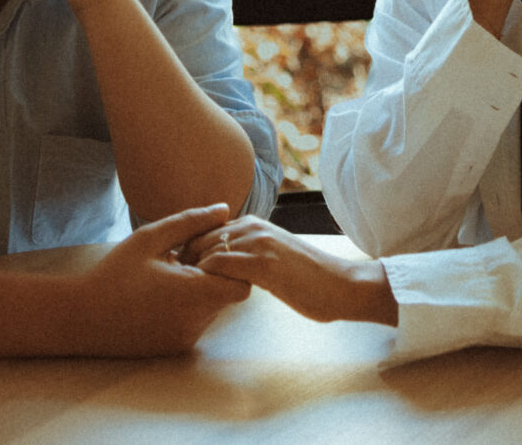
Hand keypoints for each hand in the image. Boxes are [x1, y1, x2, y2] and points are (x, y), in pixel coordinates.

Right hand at [69, 203, 250, 354]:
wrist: (82, 318)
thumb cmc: (115, 273)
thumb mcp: (150, 239)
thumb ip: (191, 222)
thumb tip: (224, 209)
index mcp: (194, 294)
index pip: (242, 283)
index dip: (231, 265)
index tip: (205, 251)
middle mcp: (196, 322)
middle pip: (228, 295)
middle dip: (215, 275)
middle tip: (183, 260)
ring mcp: (187, 338)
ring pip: (213, 309)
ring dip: (200, 291)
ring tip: (167, 277)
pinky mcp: (176, 348)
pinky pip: (196, 322)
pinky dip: (188, 307)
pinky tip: (159, 296)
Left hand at [187, 216, 398, 325]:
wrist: (342, 285)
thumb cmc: (309, 279)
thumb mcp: (273, 256)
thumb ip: (250, 254)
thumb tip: (224, 266)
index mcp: (253, 224)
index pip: (205, 230)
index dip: (190, 252)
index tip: (183, 275)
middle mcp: (253, 227)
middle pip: (199, 238)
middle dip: (185, 262)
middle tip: (179, 287)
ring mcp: (258, 243)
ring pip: (206, 250)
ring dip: (193, 272)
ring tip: (188, 294)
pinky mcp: (263, 264)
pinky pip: (220, 266)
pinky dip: (207, 279)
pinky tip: (207, 296)